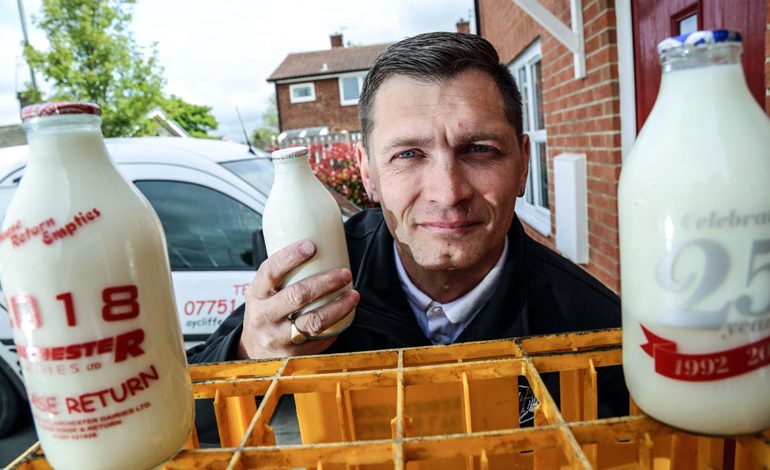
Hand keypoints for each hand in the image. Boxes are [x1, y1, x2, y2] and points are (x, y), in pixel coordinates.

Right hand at [237, 240, 358, 358]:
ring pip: (313, 322)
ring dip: (338, 307)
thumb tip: (317, 241)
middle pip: (298, 295)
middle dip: (326, 282)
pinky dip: (336, 327)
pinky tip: (346, 316)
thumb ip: (282, 274)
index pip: (270, 271)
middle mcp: (263, 316)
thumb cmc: (266, 311)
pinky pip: (319, 340)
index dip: (291, 257)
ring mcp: (277, 337)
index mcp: (255, 294)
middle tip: (345, 273)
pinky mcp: (292, 355)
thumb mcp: (263, 292)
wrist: (254, 351)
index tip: (312, 246)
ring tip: (353, 295)